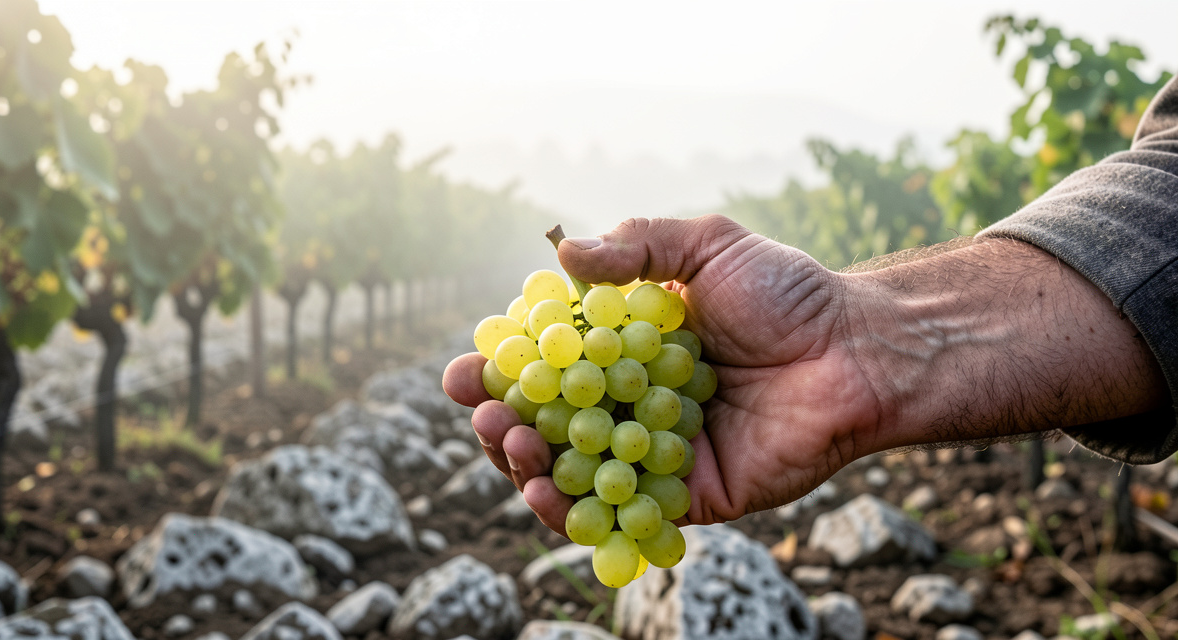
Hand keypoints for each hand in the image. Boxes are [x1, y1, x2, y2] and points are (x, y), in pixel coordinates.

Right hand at [443, 215, 881, 533]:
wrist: (857, 351)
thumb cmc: (788, 294)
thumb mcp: (707, 247)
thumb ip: (638, 245)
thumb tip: (566, 250)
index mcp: (627, 352)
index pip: (548, 368)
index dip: (502, 372)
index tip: (465, 371)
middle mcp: (632, 406)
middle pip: (548, 427)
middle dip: (503, 426)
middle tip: (484, 415)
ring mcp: (655, 456)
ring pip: (573, 475)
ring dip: (526, 469)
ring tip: (510, 443)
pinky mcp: (686, 498)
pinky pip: (619, 514)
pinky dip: (575, 514)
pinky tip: (546, 496)